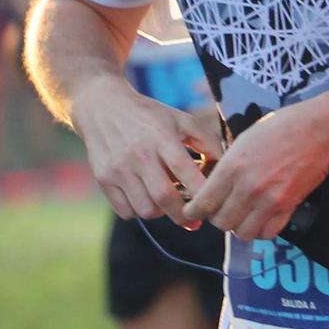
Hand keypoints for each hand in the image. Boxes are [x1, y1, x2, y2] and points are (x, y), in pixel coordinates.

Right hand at [74, 78, 216, 224]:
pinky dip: (139, 211)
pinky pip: (125, 211)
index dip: (201, 193)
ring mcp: (118, 168)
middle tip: (194, 220)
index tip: (212, 204)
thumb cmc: (151, 116)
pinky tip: (146, 198)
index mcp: (162, 137)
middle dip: (183, 215)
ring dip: (161, 213)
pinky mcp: (103, 179)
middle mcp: (138, 154)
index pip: (185, 172)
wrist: (103, 108)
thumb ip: (207, 142)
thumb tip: (225, 169)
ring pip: (145, 209)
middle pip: (164, 198)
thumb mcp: (182, 120)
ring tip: (167, 202)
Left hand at [186, 101, 328, 240]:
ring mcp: (269, 200)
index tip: (195, 210)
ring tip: (243, 215)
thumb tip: (212, 188)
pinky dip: (262, 230)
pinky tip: (262, 218)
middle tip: (223, 209)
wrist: (318, 131)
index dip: (194, 210)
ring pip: (242, 233)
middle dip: (218, 218)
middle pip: (221, 223)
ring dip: (240, 226)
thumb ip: (226, 167)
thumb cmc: (280, 128)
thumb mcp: (243, 141)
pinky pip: (267, 233)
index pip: (203, 204)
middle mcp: (248, 187)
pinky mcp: (288, 207)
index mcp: (232, 167)